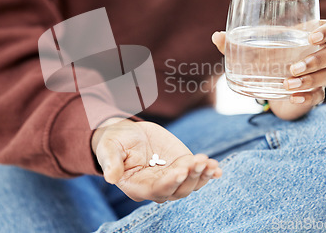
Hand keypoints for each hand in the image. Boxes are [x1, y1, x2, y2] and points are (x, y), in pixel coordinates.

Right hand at [91, 118, 221, 202]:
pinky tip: (216, 168)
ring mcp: (172, 178)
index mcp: (138, 186)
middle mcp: (157, 187)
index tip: (181, 170)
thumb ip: (111, 162)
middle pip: (178, 190)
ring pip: (190, 184)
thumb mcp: (109, 148)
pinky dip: (208, 172)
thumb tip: (110, 177)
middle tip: (198, 161)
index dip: (170, 183)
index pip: (157, 190)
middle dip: (190, 177)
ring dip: (201, 175)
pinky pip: (198, 175)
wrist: (126, 134)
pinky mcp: (183, 166)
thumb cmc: (114, 143)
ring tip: (208, 162)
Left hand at [211, 20, 325, 119]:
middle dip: (317, 59)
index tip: (312, 37)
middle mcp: (319, 55)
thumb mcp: (249, 51)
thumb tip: (216, 36)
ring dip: (311, 80)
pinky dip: (307, 96)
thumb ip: (233, 44)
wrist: (268, 86)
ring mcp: (320, 75)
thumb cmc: (263, 59)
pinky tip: (292, 97)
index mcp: (307, 37)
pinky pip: (320, 96)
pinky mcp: (315, 94)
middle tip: (293, 67)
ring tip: (287, 83)